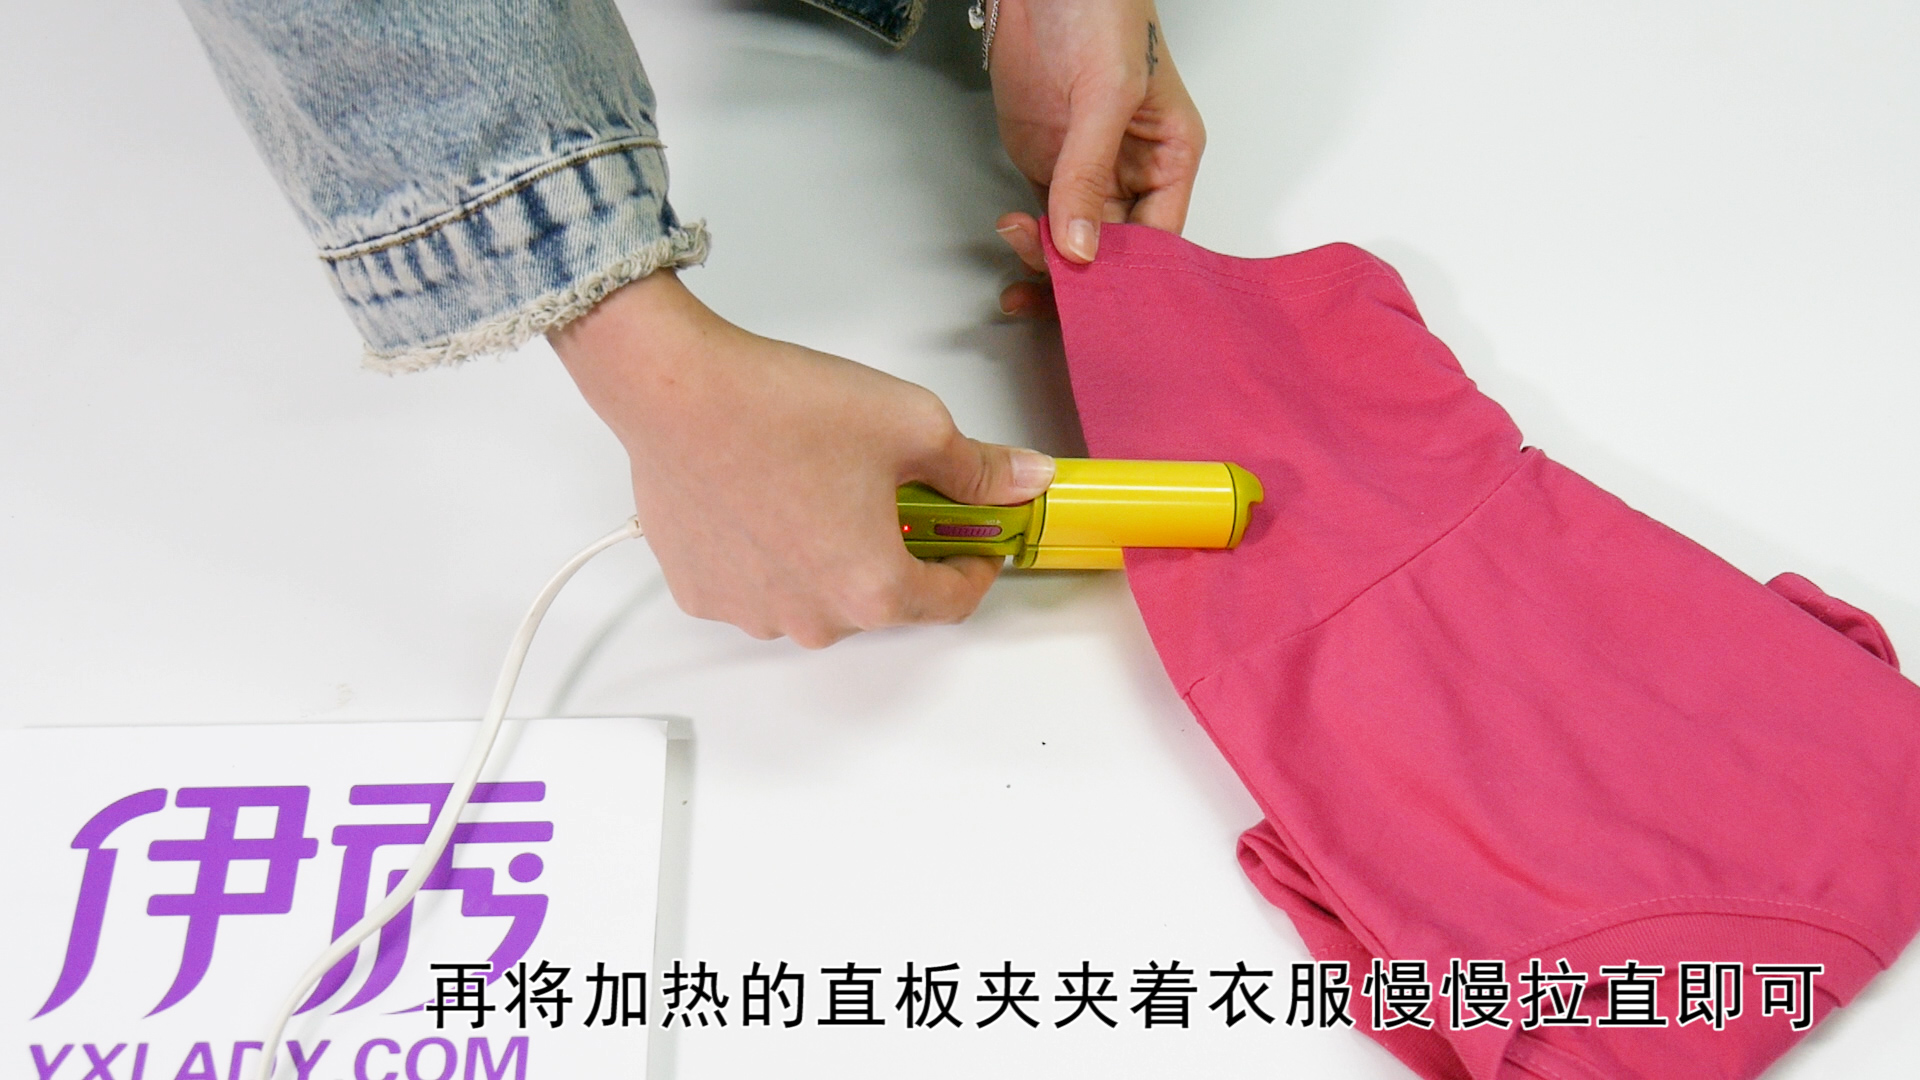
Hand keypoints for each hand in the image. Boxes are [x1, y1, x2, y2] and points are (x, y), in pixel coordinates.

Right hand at [549, 271, 1054, 647]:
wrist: (677, 389)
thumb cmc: (781, 408)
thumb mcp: (913, 424)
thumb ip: (978, 468)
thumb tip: (1022, 479)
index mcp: (873, 590)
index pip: (952, 602)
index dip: (976, 564)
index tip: (976, 536)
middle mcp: (812, 619)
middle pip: (880, 599)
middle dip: (896, 549)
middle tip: (889, 490)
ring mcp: (751, 612)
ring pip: (816, 594)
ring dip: (830, 554)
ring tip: (818, 486)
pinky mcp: (702, 591)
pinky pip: (758, 584)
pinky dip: (772, 553)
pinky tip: (767, 497)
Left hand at [987, 0, 1204, 314]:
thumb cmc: (1099, 9)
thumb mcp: (1107, 90)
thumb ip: (1090, 171)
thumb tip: (1081, 246)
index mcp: (1169, 157)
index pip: (1159, 237)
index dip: (1129, 273)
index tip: (1095, 297)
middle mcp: (1132, 172)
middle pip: (1114, 250)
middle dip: (1081, 278)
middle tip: (1045, 293)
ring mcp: (1086, 170)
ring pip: (1074, 242)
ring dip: (1046, 266)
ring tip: (1017, 267)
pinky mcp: (1045, 165)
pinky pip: (1041, 219)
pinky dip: (1026, 240)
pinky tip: (1011, 242)